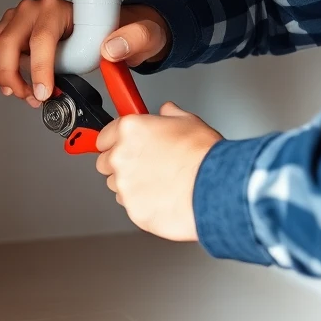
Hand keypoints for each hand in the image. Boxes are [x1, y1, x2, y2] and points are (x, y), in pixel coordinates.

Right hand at [0, 0, 169, 107]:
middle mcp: (37, 9)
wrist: (116, 26)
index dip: (39, 69)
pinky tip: (0, 85)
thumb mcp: (139, 34)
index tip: (43, 92)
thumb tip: (111, 48)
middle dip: (13, 75)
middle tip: (30, 97)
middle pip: (9, 42)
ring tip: (17, 93)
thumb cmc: (121, 30)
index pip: (41, 38)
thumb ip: (133, 39)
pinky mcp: (16, 30)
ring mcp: (23, 18)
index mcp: (60, 8)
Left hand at [95, 102, 221, 241]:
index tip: (123, 144)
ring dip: (131, 184)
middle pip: (105, 162)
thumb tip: (167, 111)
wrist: (216, 188)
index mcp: (130, 130)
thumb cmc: (205, 156)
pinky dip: (142, 203)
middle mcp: (121, 156)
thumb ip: (170, 114)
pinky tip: (163, 197)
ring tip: (158, 182)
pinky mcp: (132, 209)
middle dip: (121, 163)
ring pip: (116, 186)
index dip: (116, 140)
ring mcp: (124, 185)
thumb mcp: (190, 121)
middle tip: (145, 164)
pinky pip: (130, 206)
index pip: (104, 136)